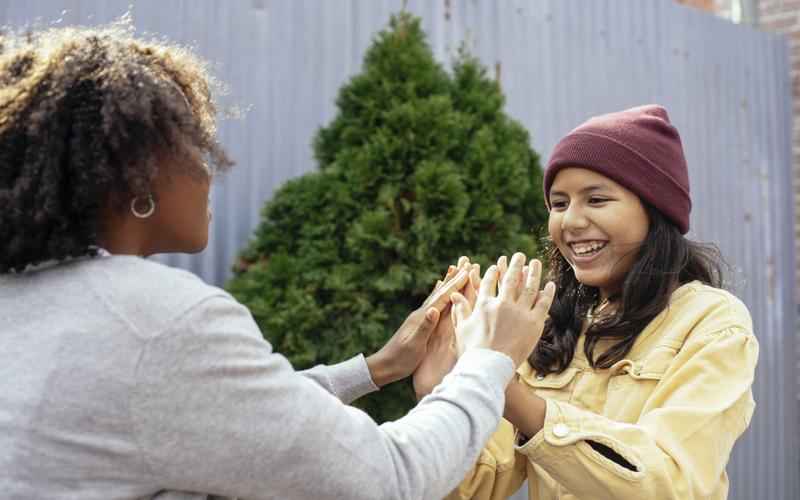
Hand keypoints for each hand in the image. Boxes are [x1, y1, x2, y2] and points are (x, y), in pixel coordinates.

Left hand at [412, 258, 479, 399]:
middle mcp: (421, 313)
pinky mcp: (419, 323)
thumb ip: (424, 327)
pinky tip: (438, 290)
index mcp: (422, 317)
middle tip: (465, 262)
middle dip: (453, 277)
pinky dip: (439, 294)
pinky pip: (433, 303)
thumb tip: (433, 309)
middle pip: (440, 291)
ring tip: (454, 269)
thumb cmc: (400, 359)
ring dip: (447, 282)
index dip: (455, 284)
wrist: (384, 366)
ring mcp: (420, 317)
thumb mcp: (415, 345)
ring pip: (437, 295)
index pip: (442, 297)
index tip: (468, 271)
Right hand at [451, 252, 554, 367]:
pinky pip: (543, 304)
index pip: (488, 282)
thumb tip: (454, 294)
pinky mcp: (534, 323)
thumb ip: (460, 309)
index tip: (496, 265)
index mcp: (484, 304)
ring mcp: (519, 312)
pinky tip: (550, 284)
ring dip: (533, 273)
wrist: (488, 368)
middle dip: (515, 264)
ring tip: (535, 263)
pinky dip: (547, 292)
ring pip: (529, 287)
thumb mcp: (461, 328)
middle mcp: (503, 304)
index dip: (492, 272)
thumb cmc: (471, 351)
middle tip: (519, 255)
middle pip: (510, 279)